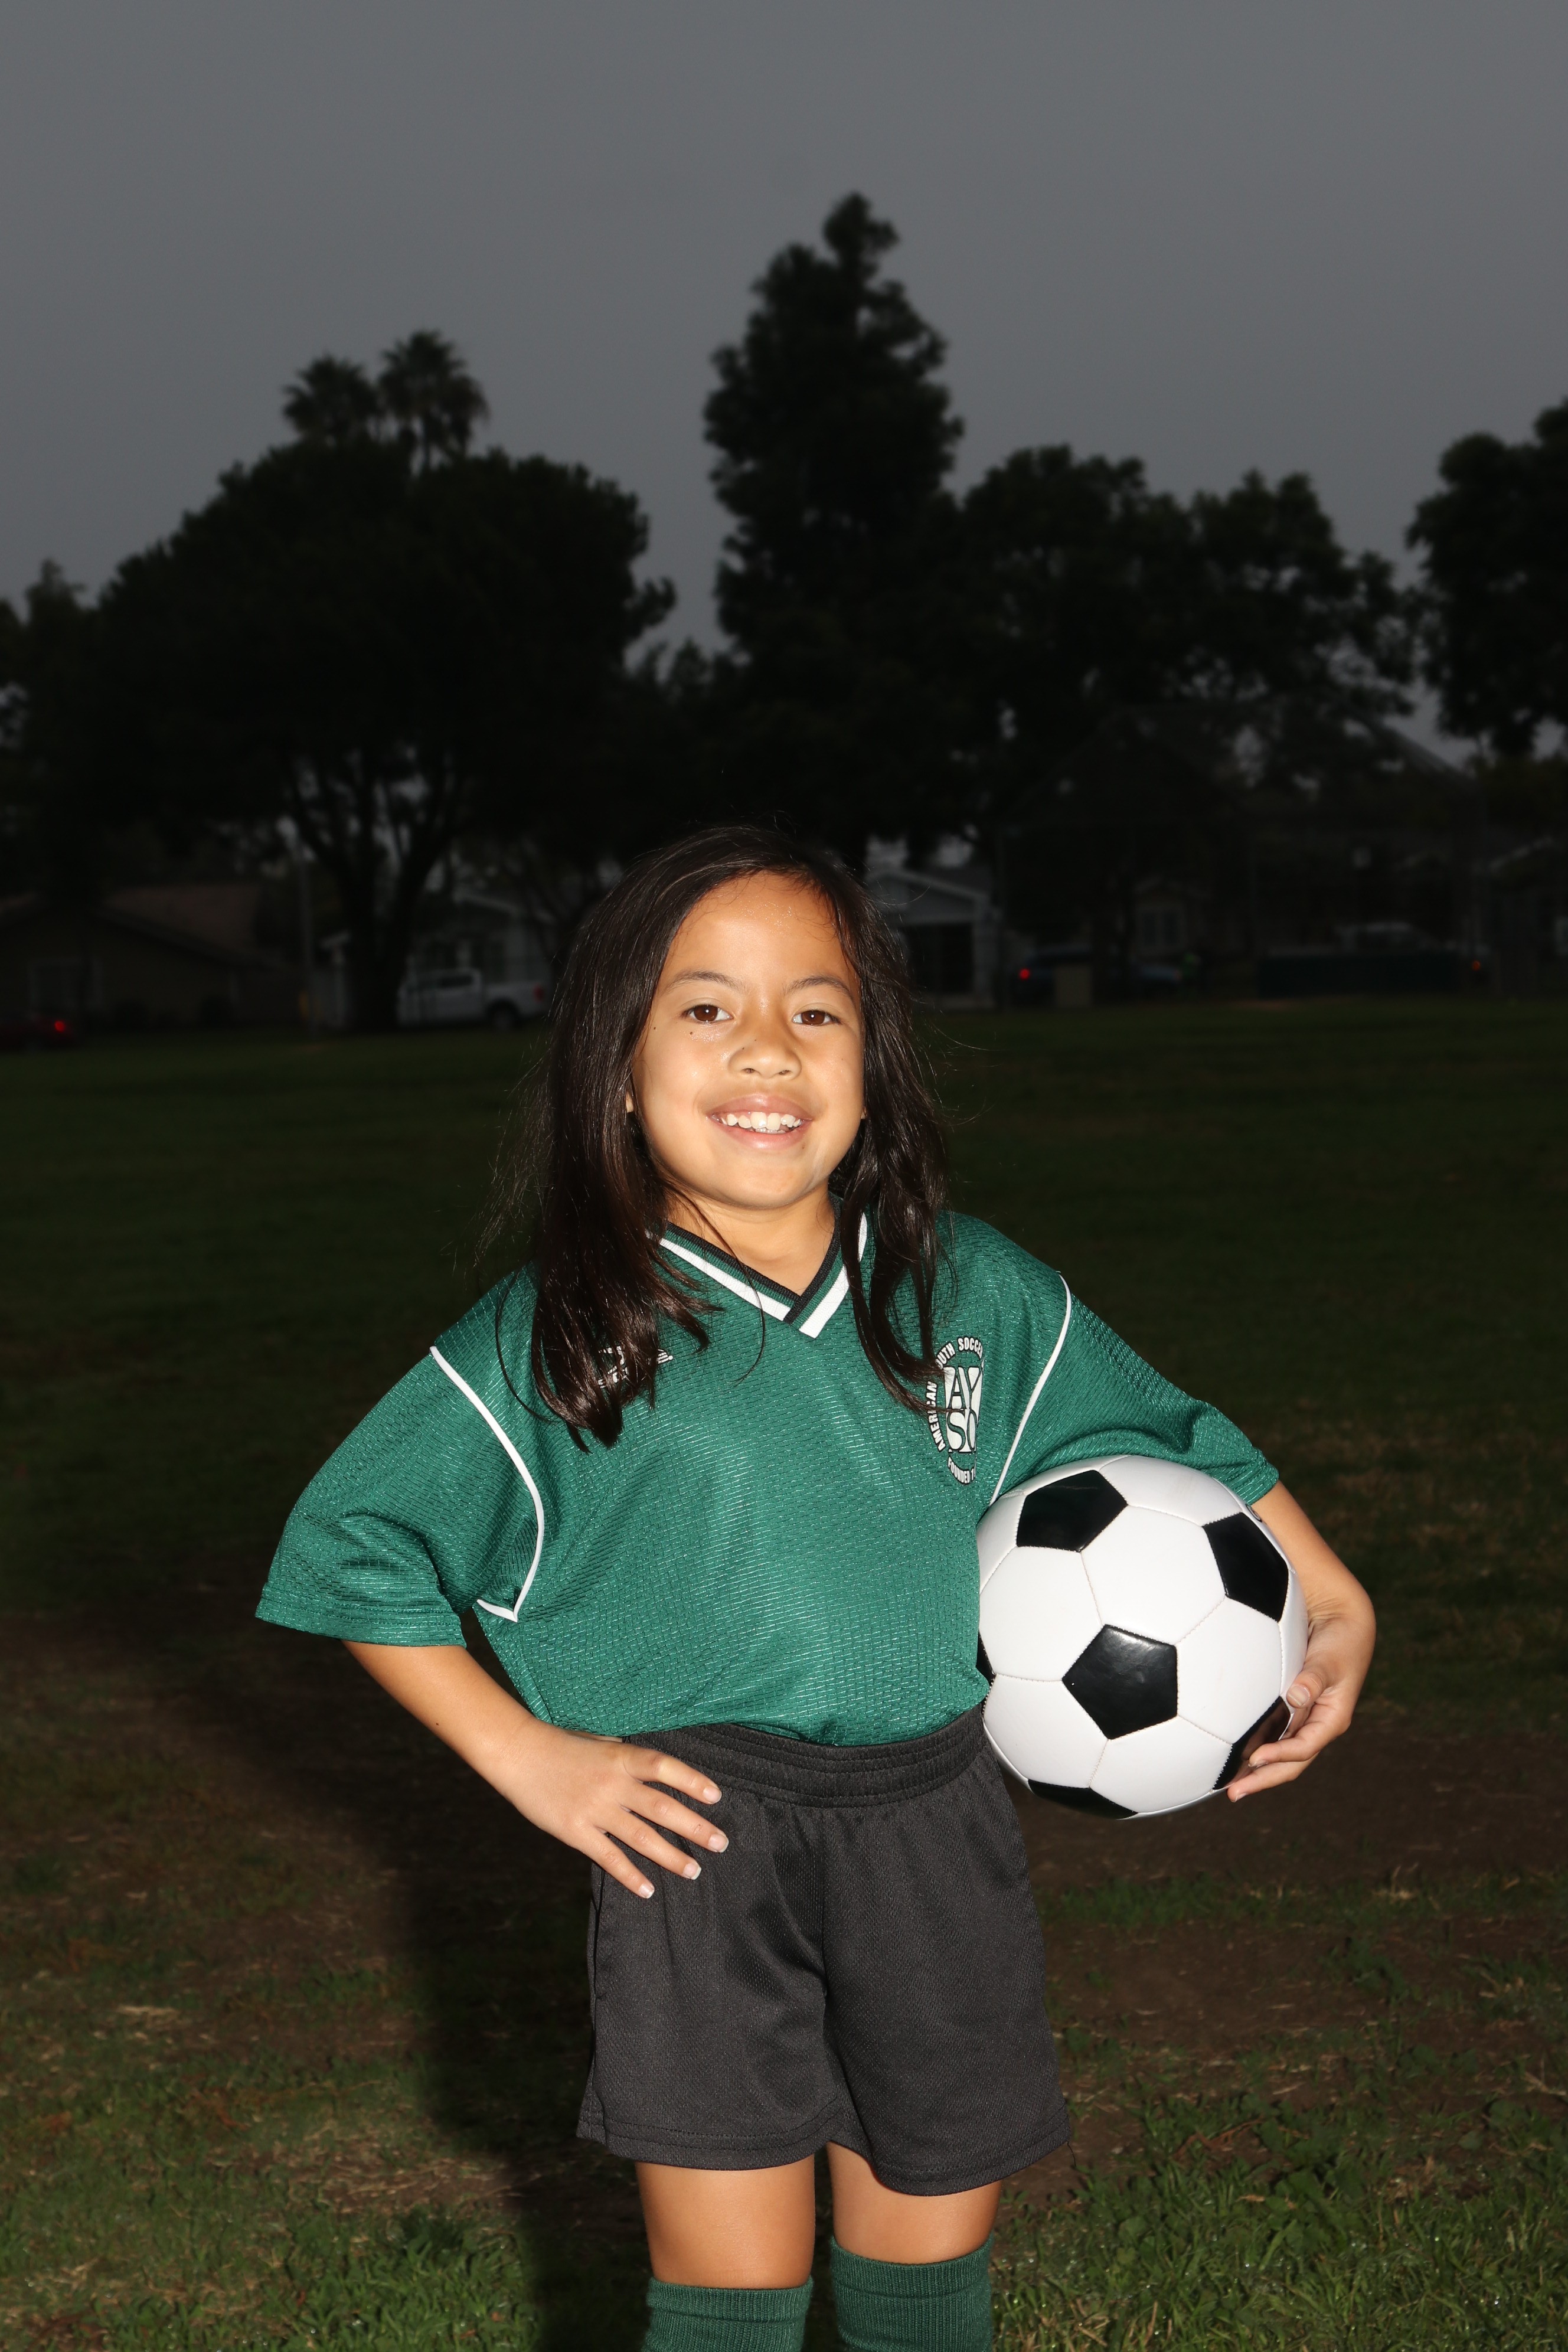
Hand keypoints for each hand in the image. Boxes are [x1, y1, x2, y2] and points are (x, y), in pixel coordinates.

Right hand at [497, 1719, 727, 1897]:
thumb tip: (653, 1769)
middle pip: (663, 1808)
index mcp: (620, 1757)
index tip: (716, 1797)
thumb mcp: (599, 1742)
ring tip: (694, 1870)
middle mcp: (613, 1784)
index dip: (692, 1781)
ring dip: (671, 1856)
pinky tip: (648, 1890)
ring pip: (642, 1837)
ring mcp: (595, 1809)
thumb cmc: (560, 1744)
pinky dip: (630, 1875)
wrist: (518, 1754)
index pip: (665, 1768)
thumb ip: (626, 1758)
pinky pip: (609, 1857)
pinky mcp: (576, 1831)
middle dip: (695, 1827)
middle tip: (720, 1842)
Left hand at [1230, 1482, 1376, 1801]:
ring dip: (1257, 1769)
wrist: (1342, 1622)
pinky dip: (1255, 1744)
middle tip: (1234, 1793)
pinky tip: (1230, 1750)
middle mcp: (1317, 1725)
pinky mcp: (1292, 1708)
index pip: (1304, 1748)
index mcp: (1331, 1719)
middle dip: (1264, 1779)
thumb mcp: (1331, 1658)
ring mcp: (1304, 1719)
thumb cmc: (1339, 1641)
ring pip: (1280, 1751)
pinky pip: (1273, 1732)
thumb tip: (1295, 1695)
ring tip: (1228, 1784)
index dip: (1280, 1756)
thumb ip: (1314, 1676)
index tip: (1253, 1759)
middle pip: (1290, 1762)